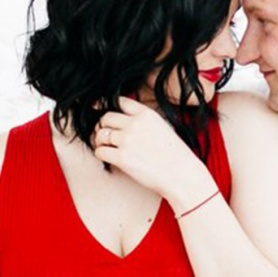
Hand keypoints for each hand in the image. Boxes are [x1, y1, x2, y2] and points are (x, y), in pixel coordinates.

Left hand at [93, 98, 215, 211]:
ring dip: (99, 141)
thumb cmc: (175, 155)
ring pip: (100, 135)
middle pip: (106, 118)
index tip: (95, 107)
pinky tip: (108, 157)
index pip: (119, 101)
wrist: (182, 175)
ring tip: (105, 147)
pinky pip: (100, 151)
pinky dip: (100, 154)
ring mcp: (128, 140)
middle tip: (103, 134)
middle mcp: (135, 124)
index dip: (104, 103)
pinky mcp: (122, 158)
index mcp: (147, 114)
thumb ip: (144, 121)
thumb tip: (124, 121)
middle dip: (101, 126)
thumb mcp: (163, 127)